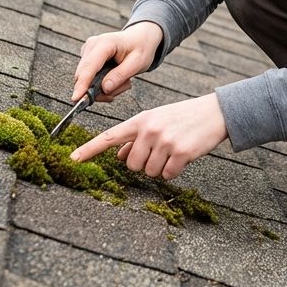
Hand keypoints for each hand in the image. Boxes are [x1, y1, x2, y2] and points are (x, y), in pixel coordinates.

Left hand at [70, 94, 227, 179]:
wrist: (214, 112)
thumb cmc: (182, 117)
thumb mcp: (156, 121)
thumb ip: (136, 137)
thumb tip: (119, 157)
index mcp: (140, 120)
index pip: (109, 137)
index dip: (89, 149)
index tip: (73, 159)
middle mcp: (150, 130)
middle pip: (132, 164)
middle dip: (144, 163)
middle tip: (160, 150)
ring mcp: (165, 141)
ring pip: (150, 172)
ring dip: (161, 167)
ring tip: (173, 150)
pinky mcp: (181, 153)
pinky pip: (167, 175)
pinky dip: (174, 170)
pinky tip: (183, 156)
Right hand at [73, 21, 162, 103]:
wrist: (140, 38)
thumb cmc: (141, 48)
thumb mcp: (137, 63)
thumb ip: (120, 75)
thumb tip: (104, 89)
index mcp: (105, 43)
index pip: (90, 67)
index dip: (82, 84)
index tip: (76, 99)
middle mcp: (92, 45)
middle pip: (84, 76)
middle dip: (99, 90)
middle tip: (120, 90)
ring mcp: (88, 50)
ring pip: (86, 79)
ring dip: (103, 87)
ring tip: (123, 81)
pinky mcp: (87, 57)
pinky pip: (89, 77)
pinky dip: (101, 83)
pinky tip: (115, 78)